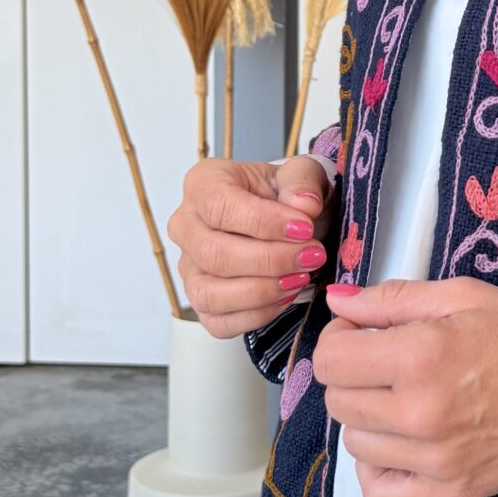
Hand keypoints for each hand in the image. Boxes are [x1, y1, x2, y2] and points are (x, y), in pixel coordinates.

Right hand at [167, 153, 335, 338]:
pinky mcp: (201, 302)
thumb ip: (303, 182)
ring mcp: (188, 267)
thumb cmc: (287, 195)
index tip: (304, 228)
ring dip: (262, 292)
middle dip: (270, 260)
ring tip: (300, 278)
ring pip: (209, 293)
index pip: (219, 206)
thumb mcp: (302, 174)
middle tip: (312, 256)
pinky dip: (257, 315)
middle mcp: (186, 225)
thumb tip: (304, 205)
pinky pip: (218, 322)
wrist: (289, 221)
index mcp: (203, 183)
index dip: (263, 222)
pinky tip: (286, 296)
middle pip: (213, 254)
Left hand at [314, 275, 497, 496]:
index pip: (330, 360)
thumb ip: (392, 300)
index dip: (340, 341)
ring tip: (403, 400)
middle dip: (353, 376)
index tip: (363, 336)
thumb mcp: (464, 295)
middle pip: (337, 402)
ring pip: (355, 444)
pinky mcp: (453, 491)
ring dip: (368, 419)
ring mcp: (436, 460)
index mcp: (420, 356)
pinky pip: (379, 493)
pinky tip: (400, 445)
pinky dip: (377, 470)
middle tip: (387, 364)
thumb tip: (336, 302)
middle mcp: (421, 413)